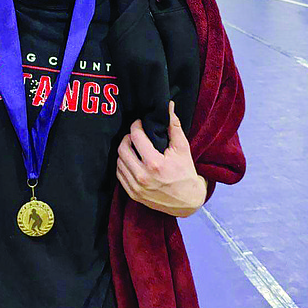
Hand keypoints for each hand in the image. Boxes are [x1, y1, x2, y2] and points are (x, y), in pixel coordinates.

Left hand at [116, 102, 206, 217]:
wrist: (188, 201)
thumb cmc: (186, 172)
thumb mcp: (183, 148)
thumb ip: (174, 126)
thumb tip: (169, 105)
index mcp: (154, 164)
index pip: (135, 137)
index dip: (136, 126)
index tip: (140, 123)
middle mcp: (142, 176)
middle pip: (122, 149)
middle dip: (127, 137)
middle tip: (135, 134)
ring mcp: (136, 188)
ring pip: (118, 161)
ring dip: (124, 151)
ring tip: (133, 146)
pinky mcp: (133, 195)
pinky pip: (119, 175)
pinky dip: (122, 164)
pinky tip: (131, 160)